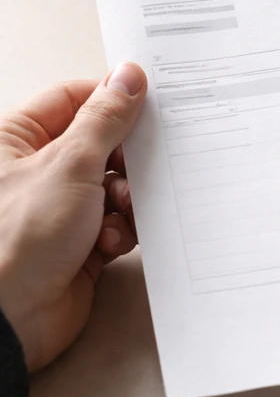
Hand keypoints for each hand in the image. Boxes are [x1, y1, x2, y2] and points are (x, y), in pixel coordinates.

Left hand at [0, 64, 146, 371]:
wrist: (8, 319)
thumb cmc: (16, 239)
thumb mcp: (69, 165)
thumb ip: (105, 119)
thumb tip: (128, 77)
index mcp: (16, 140)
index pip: (73, 100)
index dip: (112, 100)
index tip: (150, 105)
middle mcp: (36, 171)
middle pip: (101, 144)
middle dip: (128, 160)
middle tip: (143, 166)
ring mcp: (58, 208)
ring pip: (114, 185)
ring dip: (127, 199)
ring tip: (120, 211)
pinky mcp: (78, 243)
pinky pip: (117, 222)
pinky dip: (122, 230)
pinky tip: (109, 242)